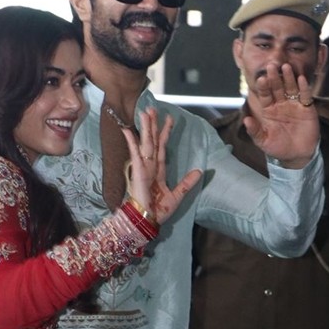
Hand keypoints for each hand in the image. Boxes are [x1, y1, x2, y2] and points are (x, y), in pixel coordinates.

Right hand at [124, 108, 200, 225]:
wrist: (148, 220)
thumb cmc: (160, 211)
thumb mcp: (178, 195)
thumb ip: (187, 183)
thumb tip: (200, 171)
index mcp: (158, 170)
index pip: (162, 147)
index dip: (165, 132)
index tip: (169, 119)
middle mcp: (150, 166)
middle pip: (152, 140)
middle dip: (153, 125)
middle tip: (152, 108)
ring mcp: (142, 167)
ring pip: (145, 142)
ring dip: (145, 127)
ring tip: (145, 112)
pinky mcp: (137, 170)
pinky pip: (134, 153)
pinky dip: (131, 141)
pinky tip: (127, 130)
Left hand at [242, 61, 319, 167]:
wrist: (297, 156)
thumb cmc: (278, 147)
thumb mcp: (264, 142)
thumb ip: (255, 131)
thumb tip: (245, 120)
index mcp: (269, 110)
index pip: (265, 95)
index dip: (264, 87)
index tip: (261, 79)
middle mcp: (281, 104)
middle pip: (277, 88)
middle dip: (274, 77)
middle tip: (271, 66)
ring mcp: (294, 105)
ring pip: (291, 88)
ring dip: (289, 77)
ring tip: (286, 66)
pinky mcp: (307, 108)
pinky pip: (305, 96)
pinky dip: (304, 87)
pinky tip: (301, 78)